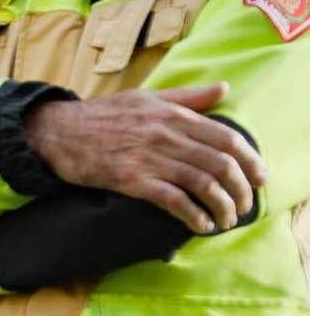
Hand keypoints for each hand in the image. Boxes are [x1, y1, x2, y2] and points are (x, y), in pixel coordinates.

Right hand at [24, 83, 266, 234]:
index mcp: (172, 114)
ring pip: (202, 185)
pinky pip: (173, 201)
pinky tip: (200, 225)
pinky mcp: (131, 180)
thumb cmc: (101, 115)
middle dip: (241, 190)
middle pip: (221, 164)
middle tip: (244, 206)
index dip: (250, 160)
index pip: (226, 137)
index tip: (258, 177)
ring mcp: (148, 158)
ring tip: (226, 220)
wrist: (56, 131)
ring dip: (222, 207)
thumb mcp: (146, 97)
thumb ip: (187, 97)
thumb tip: (224, 89)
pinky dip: (193, 216)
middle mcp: (165, 135)